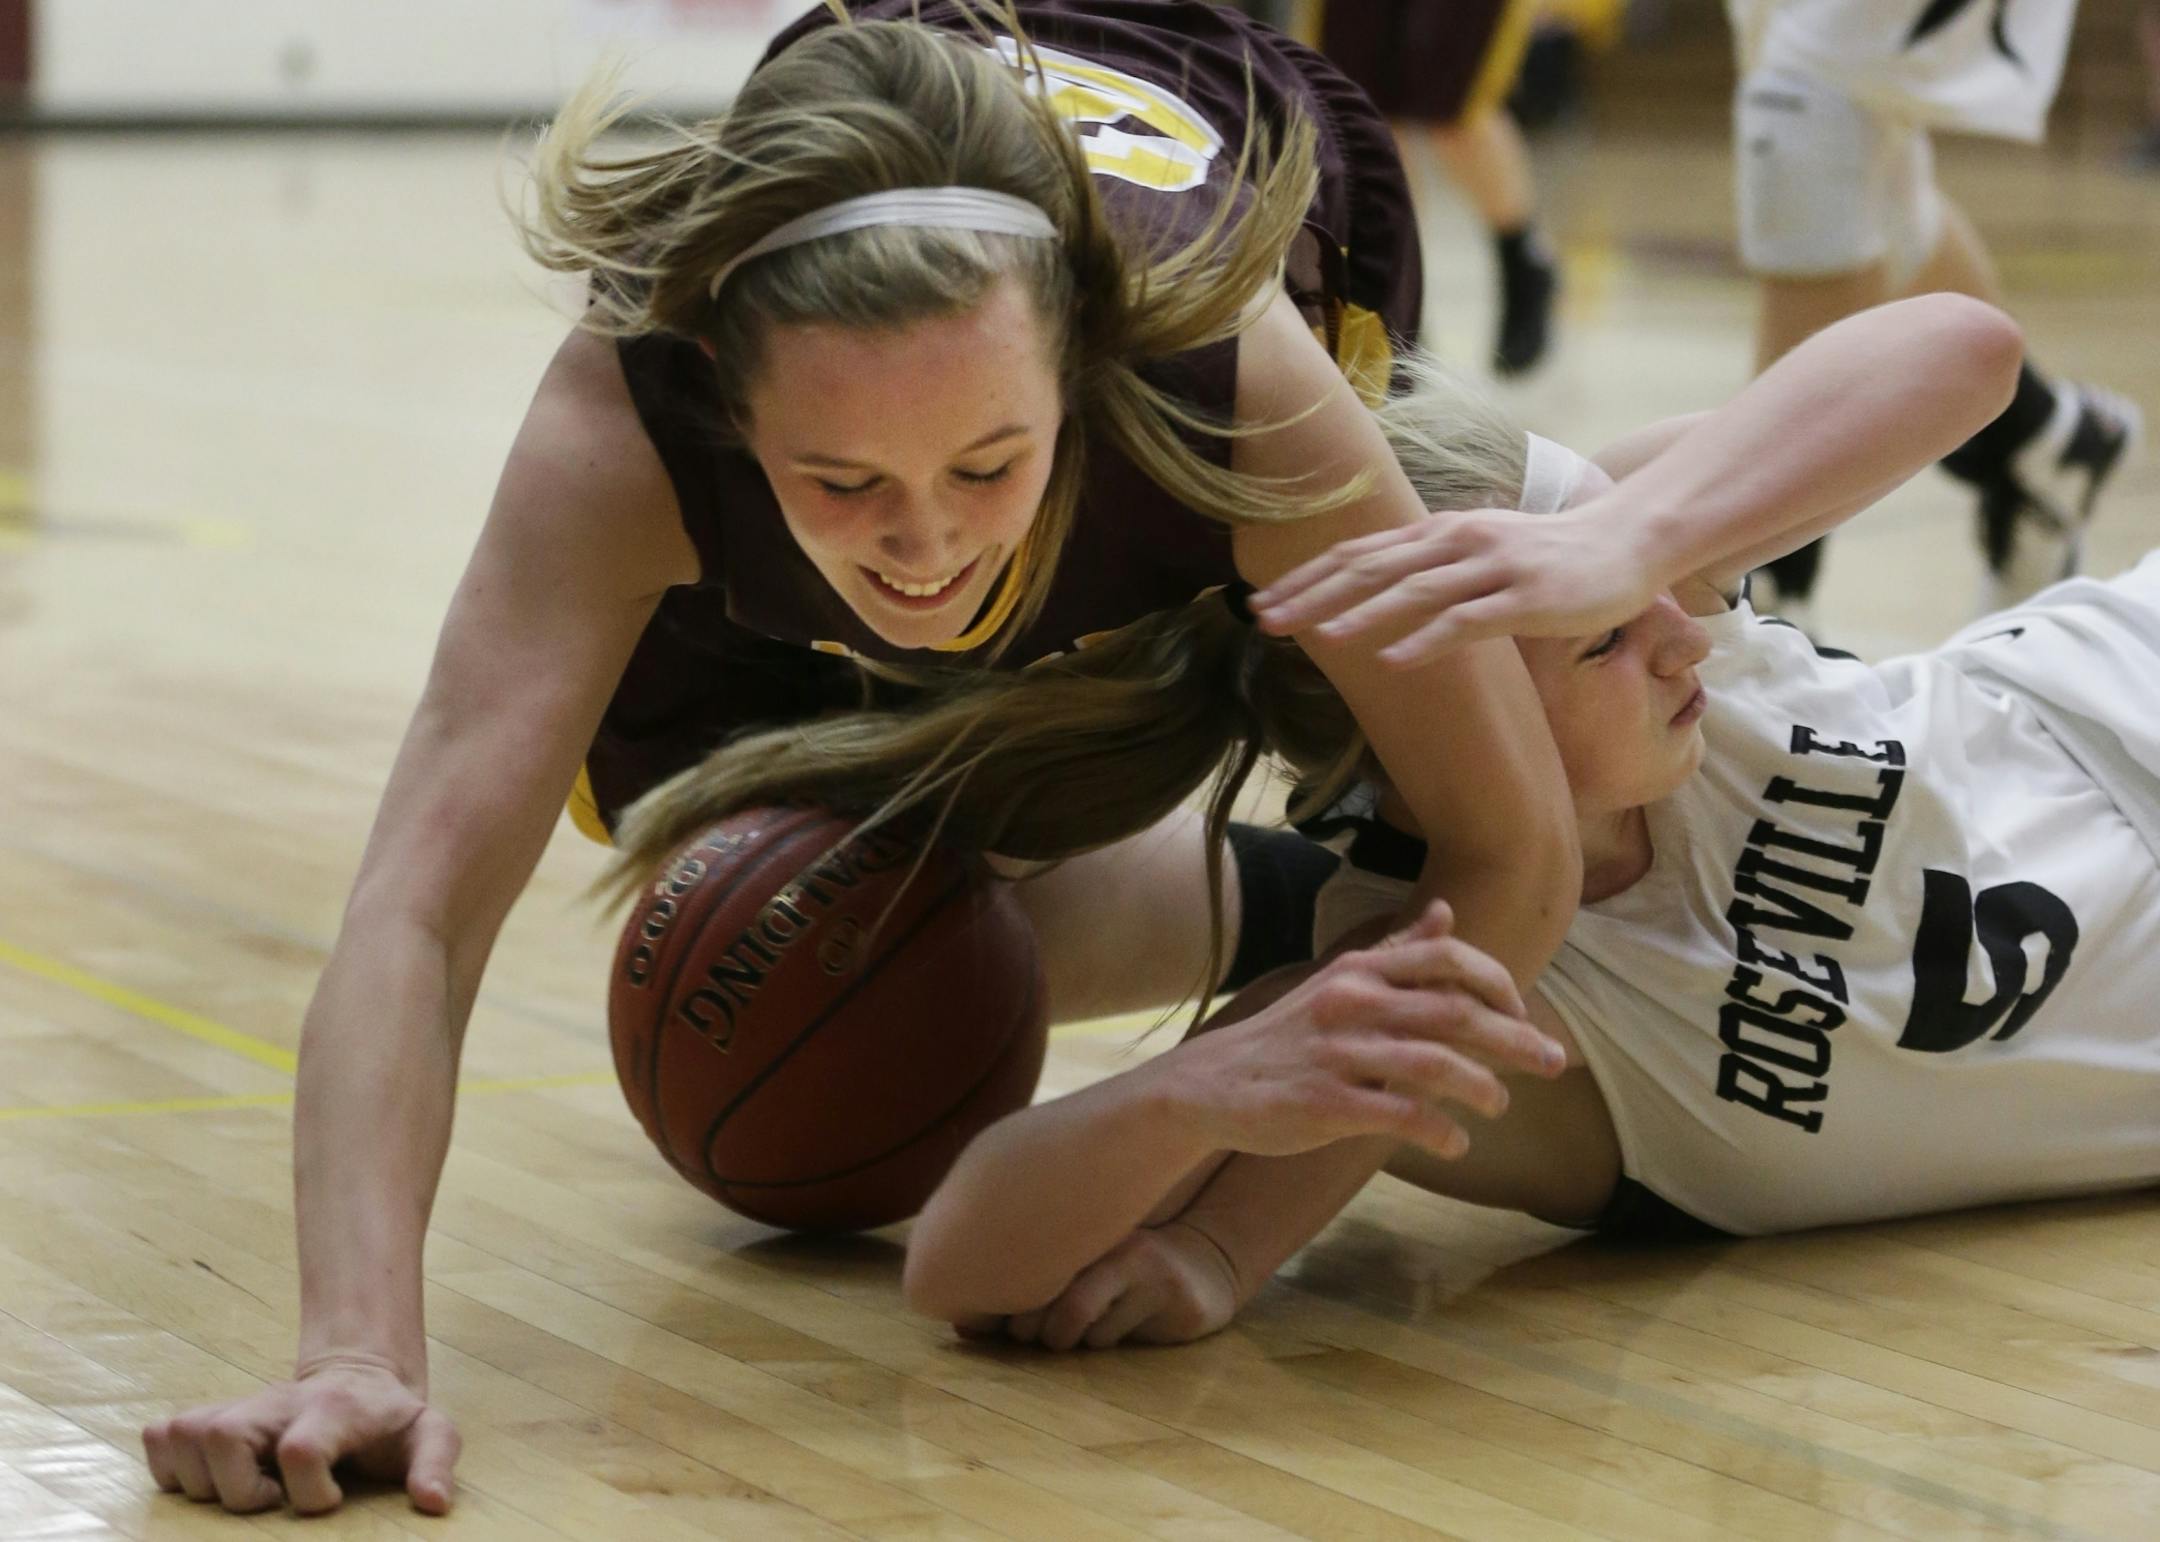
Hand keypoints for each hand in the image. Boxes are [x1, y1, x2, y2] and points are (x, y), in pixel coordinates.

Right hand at [141, 1352, 459, 1515]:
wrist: (357, 1378)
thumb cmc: (389, 1420)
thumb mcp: (430, 1433)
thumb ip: (437, 1463)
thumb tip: (432, 1502)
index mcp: (332, 1411)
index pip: (302, 1450)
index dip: (310, 1493)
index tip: (330, 1502)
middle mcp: (276, 1404)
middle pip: (222, 1436)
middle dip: (240, 1489)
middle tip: (274, 1499)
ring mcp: (239, 1408)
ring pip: (182, 1435)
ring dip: (203, 1481)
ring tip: (247, 1490)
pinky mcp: (209, 1417)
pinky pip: (160, 1437)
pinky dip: (170, 1468)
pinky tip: (213, 1482)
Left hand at [997, 1221, 1240, 1350]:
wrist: (1201, 1268)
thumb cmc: (1121, 1272)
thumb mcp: (1076, 1266)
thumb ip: (1023, 1287)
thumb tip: (961, 1328)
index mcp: (1080, 1218)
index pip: (1021, 1260)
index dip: (1002, 1301)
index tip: (1001, 1315)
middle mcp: (1110, 1236)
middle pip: (1045, 1295)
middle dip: (1028, 1328)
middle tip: (1031, 1334)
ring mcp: (1143, 1264)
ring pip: (1075, 1323)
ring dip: (1066, 1339)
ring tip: (1072, 1331)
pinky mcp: (1170, 1294)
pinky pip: (1112, 1335)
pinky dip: (1099, 1342)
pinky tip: (1113, 1329)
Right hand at [1163, 900, 1561, 1161]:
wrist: (1210, 1085)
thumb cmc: (1285, 1037)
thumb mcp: (1338, 981)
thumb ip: (1396, 953)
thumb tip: (1447, 912)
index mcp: (1359, 969)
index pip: (1447, 958)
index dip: (1498, 983)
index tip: (1524, 1013)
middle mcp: (1352, 1002)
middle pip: (1455, 1012)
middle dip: (1516, 1037)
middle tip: (1555, 1062)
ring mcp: (1338, 1052)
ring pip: (1435, 1064)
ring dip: (1483, 1087)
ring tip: (1502, 1105)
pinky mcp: (1326, 1103)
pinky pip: (1401, 1115)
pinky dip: (1440, 1130)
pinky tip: (1456, 1143)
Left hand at [1250, 506, 1662, 666]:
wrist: (1625, 542)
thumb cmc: (1547, 555)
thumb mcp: (1477, 552)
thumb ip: (1430, 567)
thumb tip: (1374, 591)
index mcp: (1438, 531)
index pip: (1359, 552)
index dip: (1308, 576)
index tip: (1263, 600)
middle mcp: (1457, 541)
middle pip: (1372, 567)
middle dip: (1314, 593)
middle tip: (1265, 620)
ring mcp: (1492, 567)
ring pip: (1415, 591)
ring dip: (1363, 615)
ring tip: (1320, 638)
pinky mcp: (1525, 597)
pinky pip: (1466, 622)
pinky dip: (1425, 641)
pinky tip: (1392, 661)